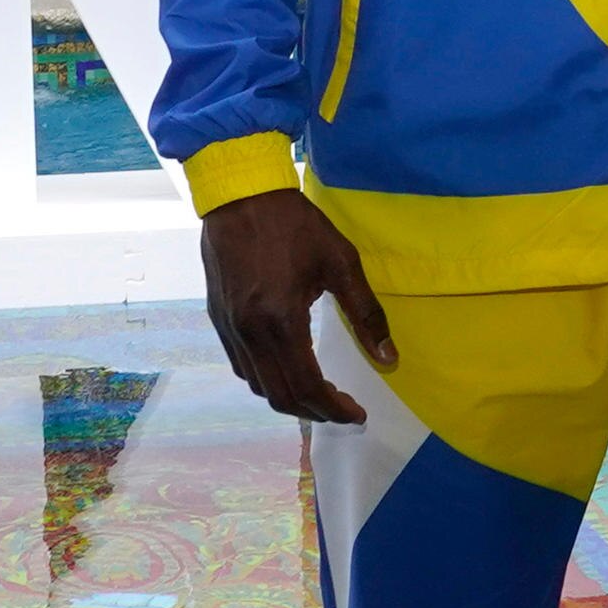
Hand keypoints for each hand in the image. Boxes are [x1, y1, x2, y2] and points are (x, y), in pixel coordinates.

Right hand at [201, 189, 396, 425]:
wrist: (239, 195)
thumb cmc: (293, 224)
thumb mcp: (340, 261)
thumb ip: (366, 313)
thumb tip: (388, 357)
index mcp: (282, 320)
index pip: (308, 386)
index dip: (334, 408)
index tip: (356, 413)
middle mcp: (250, 333)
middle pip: (281, 396)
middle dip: (315, 411)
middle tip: (342, 408)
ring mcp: (230, 328)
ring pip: (258, 386)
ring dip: (290, 398)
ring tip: (318, 394)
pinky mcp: (219, 319)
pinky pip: (242, 366)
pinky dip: (266, 380)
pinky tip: (286, 370)